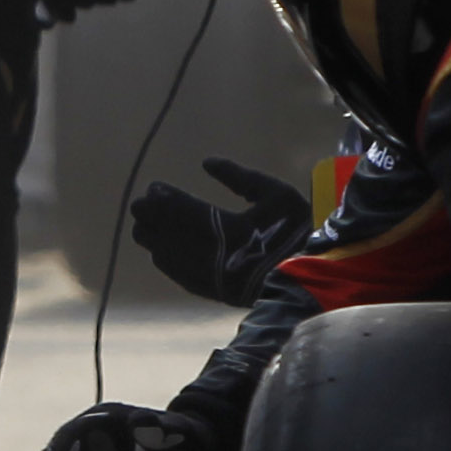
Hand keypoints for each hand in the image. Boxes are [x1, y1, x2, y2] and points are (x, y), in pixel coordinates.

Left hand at [130, 159, 310, 307]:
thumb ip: (241, 177)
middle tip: (143, 202)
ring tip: (148, 220)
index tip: (154, 188)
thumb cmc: (294, 231)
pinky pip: (170, 270)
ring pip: (159, 251)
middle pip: (160, 230)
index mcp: (227, 227)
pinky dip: (160, 254)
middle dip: (147, 214)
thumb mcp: (276, 194)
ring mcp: (203, 273)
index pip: (179, 208)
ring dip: (150, 233)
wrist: (307, 280)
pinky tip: (160, 244)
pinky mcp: (203, 289)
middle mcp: (208, 252)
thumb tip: (208, 162)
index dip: (161, 198)